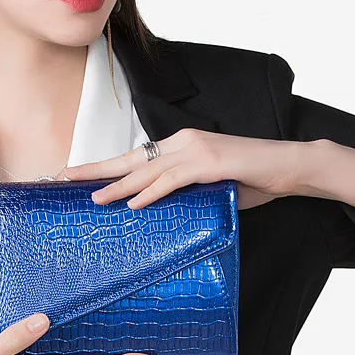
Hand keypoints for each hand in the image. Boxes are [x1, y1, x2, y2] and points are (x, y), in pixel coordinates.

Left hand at [64, 128, 302, 210]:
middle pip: (131, 159)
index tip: (77, 177)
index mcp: (181, 147)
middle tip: (63, 177)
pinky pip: (174, 180)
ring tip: (92, 198)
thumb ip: (188, 194)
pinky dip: (152, 192)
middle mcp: (183, 143)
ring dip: (118, 185)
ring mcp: (196, 150)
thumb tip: (166, 212)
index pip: (135, 158)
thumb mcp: (212, 187)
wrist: (290, 166)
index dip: (105, 168)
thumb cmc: (253, 179)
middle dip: (95, 169)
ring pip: (147, 170)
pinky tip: (133, 203)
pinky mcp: (211, 163)